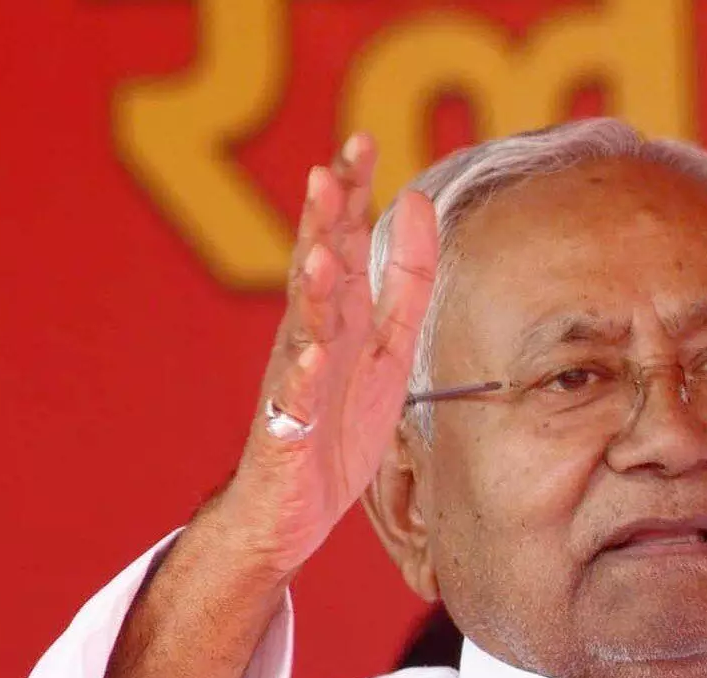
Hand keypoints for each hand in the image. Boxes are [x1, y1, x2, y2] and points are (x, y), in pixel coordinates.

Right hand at [220, 133, 437, 576]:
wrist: (294, 506)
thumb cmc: (339, 421)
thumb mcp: (387, 345)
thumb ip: (403, 280)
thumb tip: (418, 203)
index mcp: (337, 316)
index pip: (339, 241)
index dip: (349, 195)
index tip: (361, 142)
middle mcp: (309, 339)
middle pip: (314, 272)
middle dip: (320, 225)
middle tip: (325, 174)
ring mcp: (293, 383)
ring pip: (301, 330)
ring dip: (311, 293)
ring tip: (322, 256)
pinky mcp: (288, 432)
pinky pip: (294, 403)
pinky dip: (302, 379)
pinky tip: (312, 357)